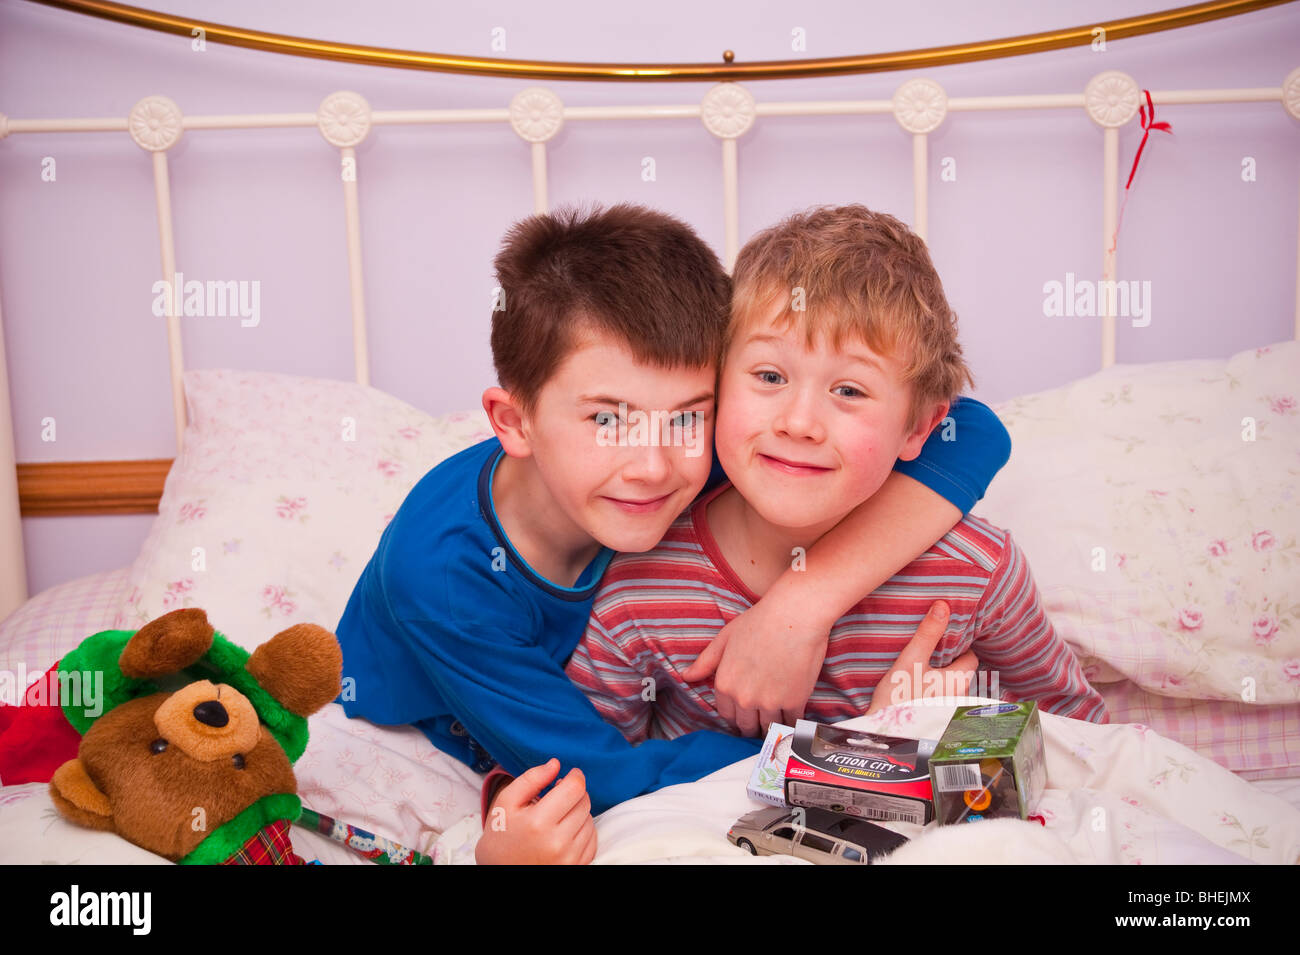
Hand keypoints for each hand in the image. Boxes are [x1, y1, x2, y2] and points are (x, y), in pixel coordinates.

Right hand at [474, 759, 597, 864]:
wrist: (499, 870)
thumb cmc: (501, 835)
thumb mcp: (506, 802)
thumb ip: (531, 779)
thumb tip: (555, 764)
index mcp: (538, 822)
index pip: (574, 788)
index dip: (575, 776)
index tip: (571, 774)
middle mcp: (557, 842)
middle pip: (584, 802)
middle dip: (574, 794)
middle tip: (558, 798)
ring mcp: (568, 858)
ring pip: (590, 820)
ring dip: (578, 813)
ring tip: (557, 818)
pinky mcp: (576, 866)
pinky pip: (592, 839)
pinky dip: (582, 831)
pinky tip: (564, 831)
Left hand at [681, 598, 829, 737]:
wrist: (794, 616)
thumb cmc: (759, 621)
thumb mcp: (725, 638)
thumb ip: (706, 662)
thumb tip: (686, 676)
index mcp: (725, 684)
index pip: (727, 716)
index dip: (736, 716)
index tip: (744, 714)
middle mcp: (744, 698)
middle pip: (746, 727)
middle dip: (752, 725)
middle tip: (761, 720)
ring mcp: (769, 703)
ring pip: (768, 728)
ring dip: (772, 726)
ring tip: (778, 720)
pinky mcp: (794, 702)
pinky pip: (791, 723)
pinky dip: (792, 722)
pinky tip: (794, 716)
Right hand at [866, 601, 976, 713]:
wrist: (884, 732)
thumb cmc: (897, 698)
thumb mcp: (911, 659)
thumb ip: (927, 634)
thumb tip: (943, 606)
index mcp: (958, 681)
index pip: (971, 657)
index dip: (959, 646)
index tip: (943, 639)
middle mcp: (960, 697)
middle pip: (962, 672)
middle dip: (949, 661)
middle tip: (930, 650)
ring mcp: (950, 711)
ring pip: (952, 686)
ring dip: (942, 677)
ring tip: (922, 667)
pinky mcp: (938, 719)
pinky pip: (943, 698)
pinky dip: (935, 690)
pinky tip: (917, 687)